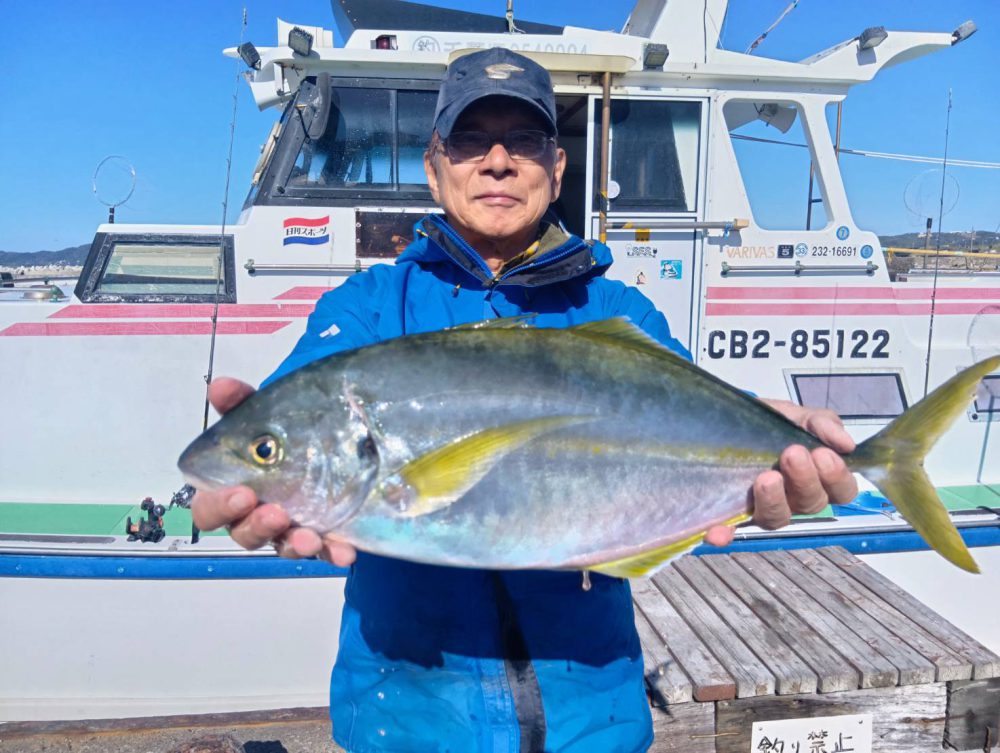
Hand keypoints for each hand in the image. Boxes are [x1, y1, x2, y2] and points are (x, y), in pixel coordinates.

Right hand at [189, 377, 357, 567]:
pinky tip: (345, 551)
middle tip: (275, 514)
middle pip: (241, 533)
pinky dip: (333, 552)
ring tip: (309, 537)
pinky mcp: (322, 536)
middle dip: (256, 526)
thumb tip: (218, 385)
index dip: (220, 505)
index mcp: (231, 487)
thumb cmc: (288, 427)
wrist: (340, 432)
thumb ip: (241, 403)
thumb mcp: (267, 411)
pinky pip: (325, 552)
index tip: (243, 493)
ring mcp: (289, 528)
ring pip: (283, 546)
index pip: (209, 508)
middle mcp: (255, 514)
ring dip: (294, 543)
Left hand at [703, 399, 857, 546]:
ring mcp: (762, 508)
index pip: (841, 491)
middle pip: (811, 505)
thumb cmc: (771, 424)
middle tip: (792, 454)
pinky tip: (716, 534)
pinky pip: (729, 529)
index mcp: (816, 478)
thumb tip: (846, 443)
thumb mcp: (797, 416)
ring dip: (774, 500)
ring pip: (776, 518)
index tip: (823, 454)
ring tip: (766, 478)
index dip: (836, 478)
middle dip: (805, 480)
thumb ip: (822, 424)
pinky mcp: (731, 513)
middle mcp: (793, 499)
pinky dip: (723, 534)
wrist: (727, 419)